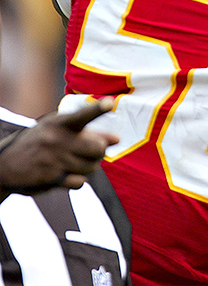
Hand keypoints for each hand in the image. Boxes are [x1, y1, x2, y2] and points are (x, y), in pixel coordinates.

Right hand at [0, 98, 118, 195]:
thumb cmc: (42, 142)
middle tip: (91, 151)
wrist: (6, 164)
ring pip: (92, 167)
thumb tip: (117, 139)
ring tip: (75, 162)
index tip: (110, 103)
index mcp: (59, 123)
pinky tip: (66, 174)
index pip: (82, 116)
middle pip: (98, 148)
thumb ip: (90, 133)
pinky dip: (78, 180)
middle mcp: (56, 139)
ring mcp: (53, 159)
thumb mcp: (59, 131)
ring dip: (88, 167)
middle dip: (99, 152)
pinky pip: (80, 182)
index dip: (97, 109)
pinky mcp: (51, 177)